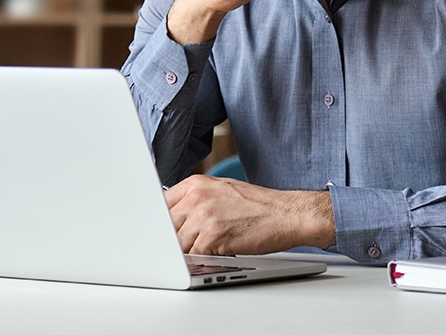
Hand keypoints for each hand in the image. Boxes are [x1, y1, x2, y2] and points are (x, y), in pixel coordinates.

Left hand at [164, 174, 334, 255]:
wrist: (286, 214)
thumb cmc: (258, 206)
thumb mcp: (221, 191)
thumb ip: (195, 200)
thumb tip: (173, 218)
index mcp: (195, 184)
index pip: (161, 205)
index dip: (160, 224)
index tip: (159, 234)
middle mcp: (196, 197)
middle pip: (165, 227)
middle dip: (172, 240)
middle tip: (184, 247)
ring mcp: (203, 216)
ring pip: (177, 244)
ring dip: (187, 253)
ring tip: (205, 251)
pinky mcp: (212, 237)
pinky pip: (192, 256)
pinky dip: (199, 261)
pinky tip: (213, 256)